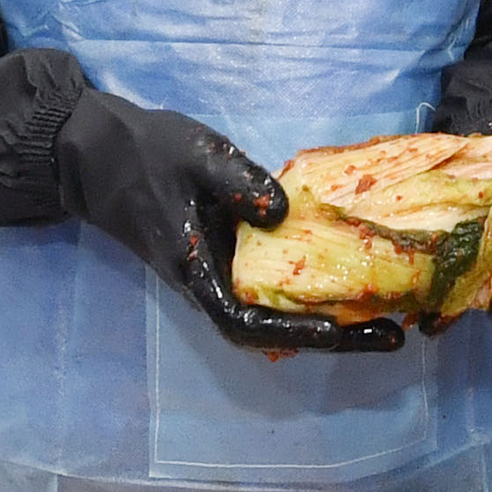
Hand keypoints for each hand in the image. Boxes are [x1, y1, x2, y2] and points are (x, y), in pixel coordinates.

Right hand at [54, 97, 405, 354]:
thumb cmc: (146, 153)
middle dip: (333, 339)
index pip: (242, 320)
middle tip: (393, 337)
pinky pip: (270, 293)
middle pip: (270, 332)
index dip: (291, 332)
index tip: (335, 331)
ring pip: (274, 317)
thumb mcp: (194, 154)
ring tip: (385, 320)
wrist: (99, 156)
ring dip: (328, 324)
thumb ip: (239, 182)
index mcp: (194, 267)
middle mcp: (206, 284)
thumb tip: (287, 212)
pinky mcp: (224, 260)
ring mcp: (215, 276)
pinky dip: (310, 299)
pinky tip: (351, 289)